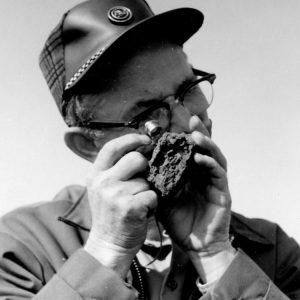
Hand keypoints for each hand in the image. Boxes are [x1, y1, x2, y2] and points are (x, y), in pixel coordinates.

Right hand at [84, 134, 156, 277]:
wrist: (108, 246)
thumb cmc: (110, 216)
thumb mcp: (103, 190)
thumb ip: (114, 170)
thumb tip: (138, 150)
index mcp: (95, 175)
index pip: (112, 147)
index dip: (131, 139)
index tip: (145, 139)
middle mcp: (103, 182)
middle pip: (135, 158)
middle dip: (145, 166)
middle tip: (143, 179)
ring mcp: (115, 195)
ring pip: (146, 180)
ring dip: (147, 190)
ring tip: (139, 201)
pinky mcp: (130, 207)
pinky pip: (152, 195)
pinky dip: (152, 203)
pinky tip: (143, 211)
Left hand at [157, 115, 231, 255]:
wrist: (195, 245)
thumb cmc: (180, 222)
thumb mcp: (164, 198)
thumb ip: (160, 182)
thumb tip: (145, 165)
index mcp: (191, 175)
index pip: (191, 151)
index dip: (187, 136)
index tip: (179, 122)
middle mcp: (204, 175)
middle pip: (205, 148)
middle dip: (200, 132)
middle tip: (193, 118)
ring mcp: (215, 182)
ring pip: (215, 157)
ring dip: (207, 144)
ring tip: (196, 134)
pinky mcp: (222, 192)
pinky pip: (218, 174)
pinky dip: (210, 163)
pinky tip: (200, 158)